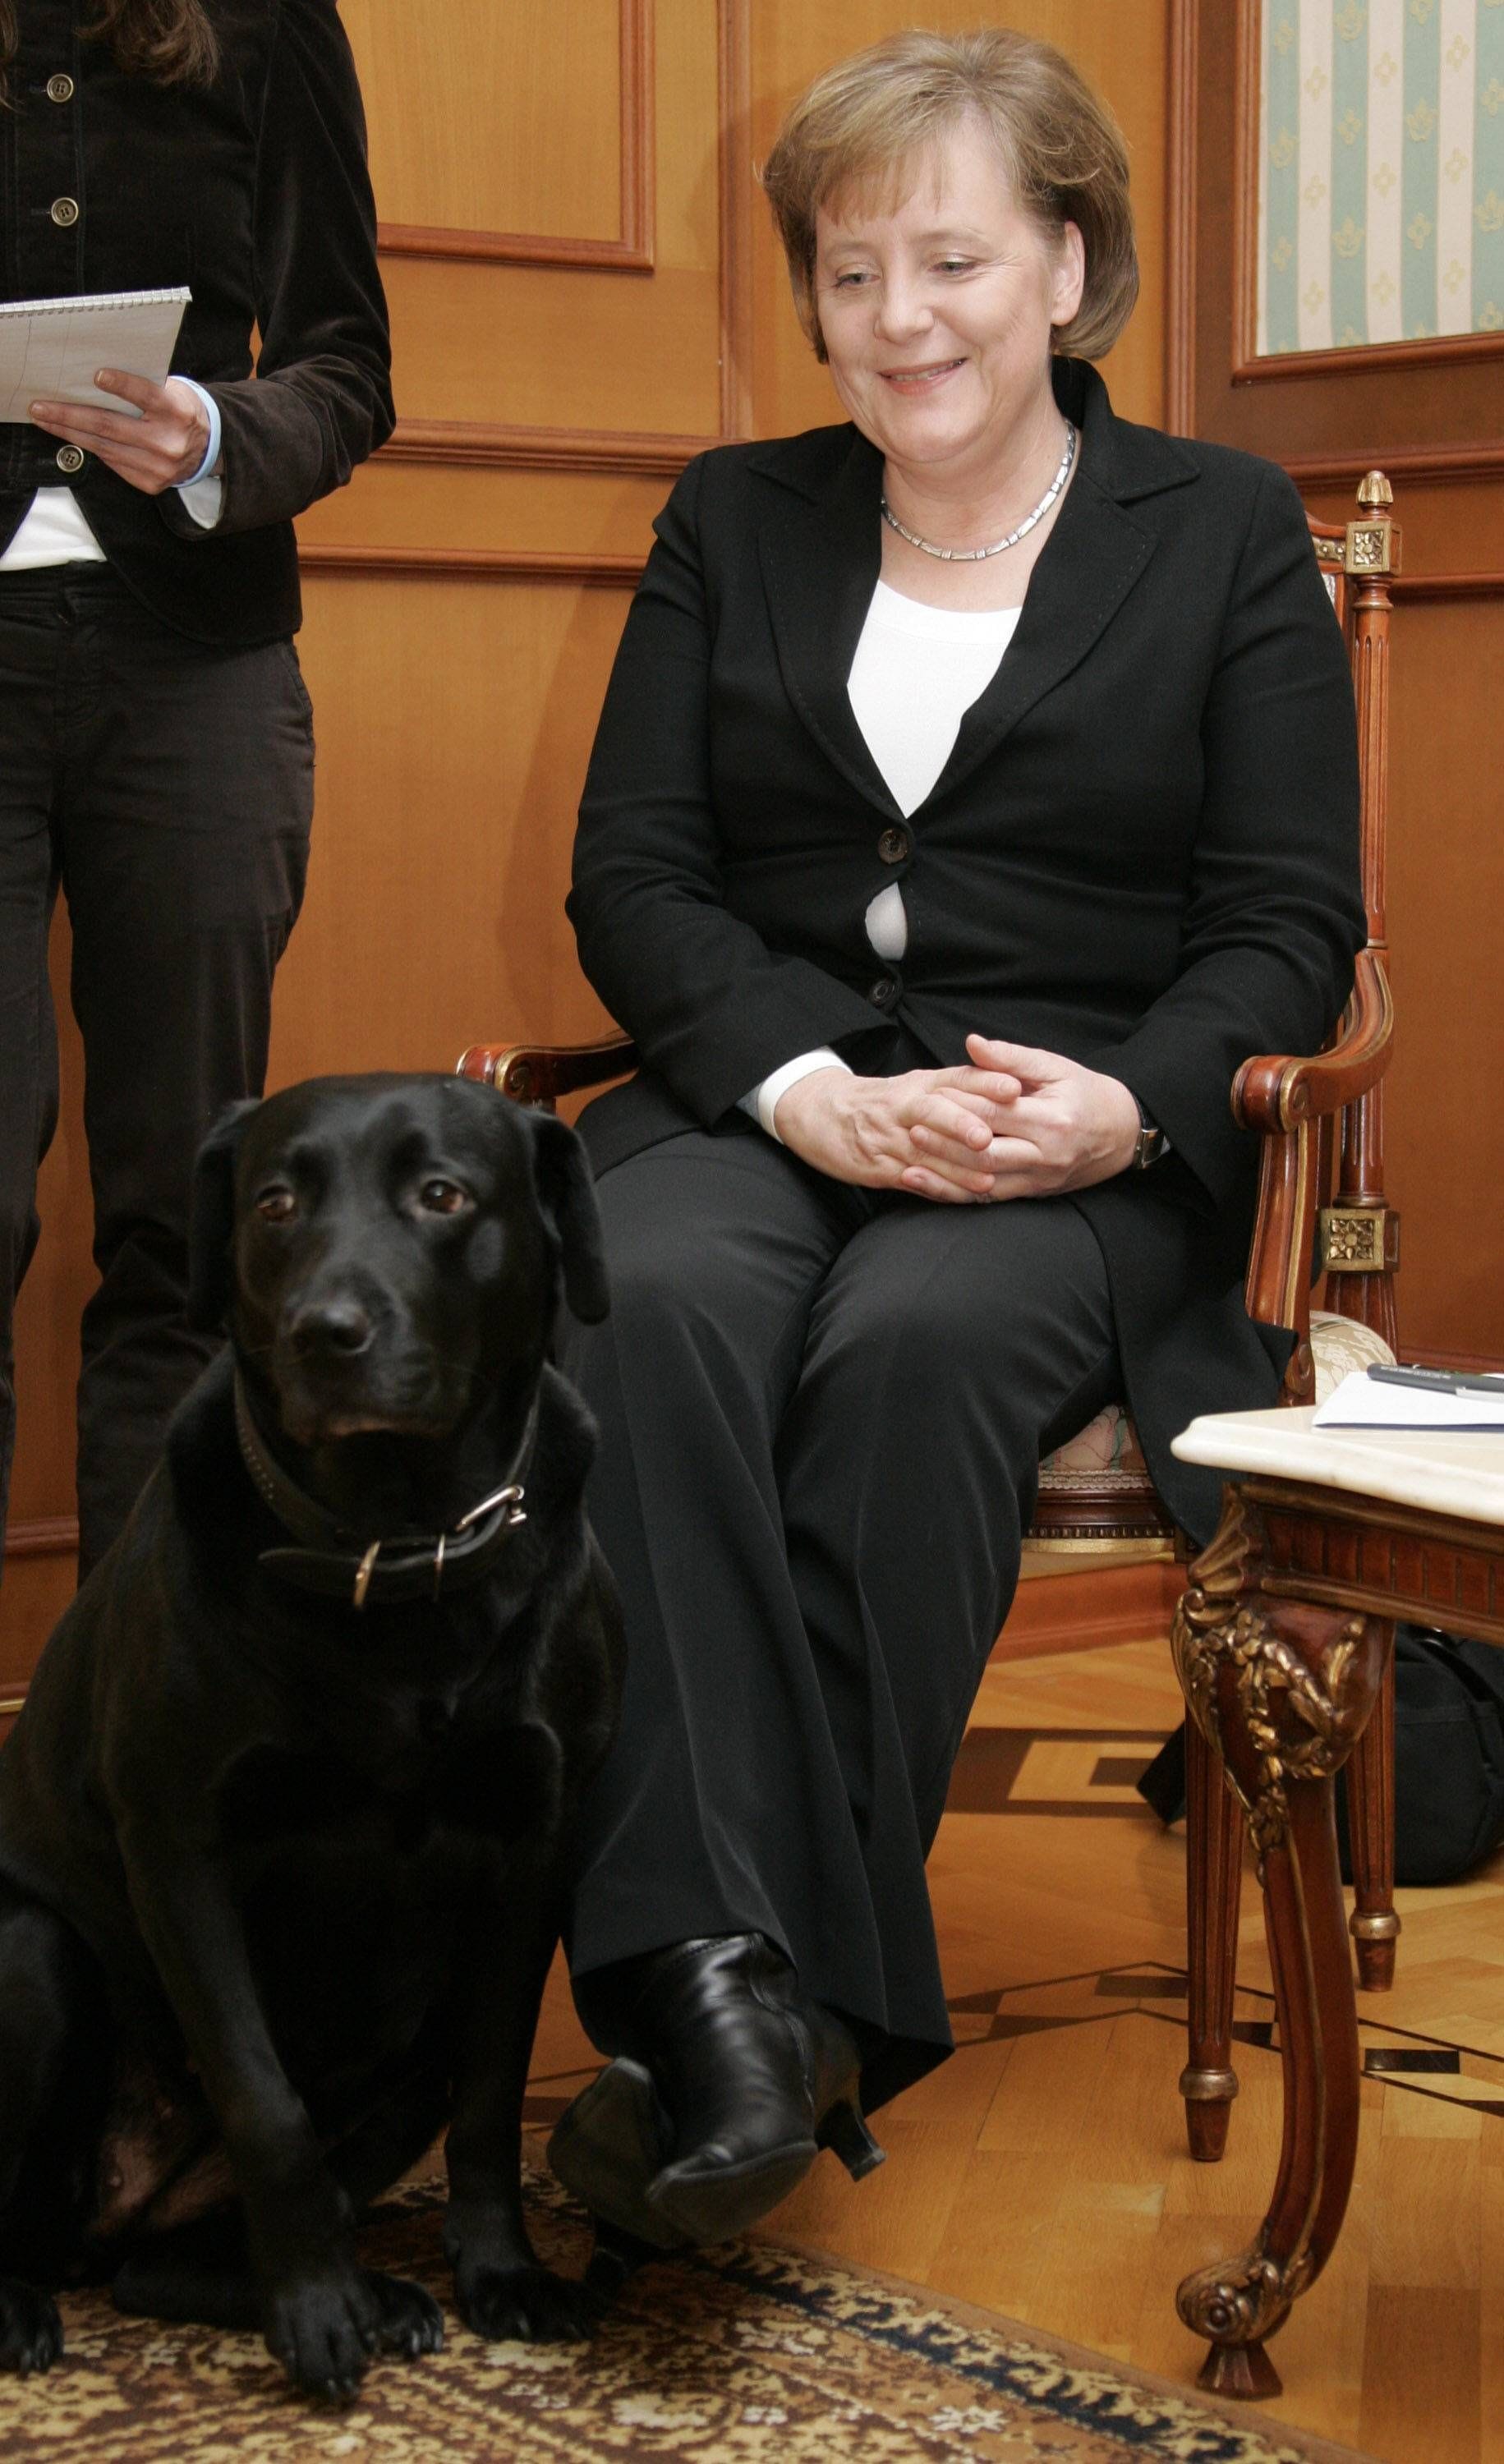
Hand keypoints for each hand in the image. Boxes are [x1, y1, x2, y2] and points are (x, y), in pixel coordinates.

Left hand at [29, 369, 215, 494]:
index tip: (97, 375)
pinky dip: (91, 447)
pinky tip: (73, 436)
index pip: (146, 396)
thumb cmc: (181, 411)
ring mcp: (158, 468)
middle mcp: (168, 443)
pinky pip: (112, 463)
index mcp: (177, 413)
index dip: (122, 385)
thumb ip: (144, 388)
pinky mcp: (150, 483)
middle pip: (110, 426)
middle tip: (41, 408)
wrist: (208, 449)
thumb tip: (96, 381)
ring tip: (46, 421)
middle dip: (70, 416)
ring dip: (70, 433)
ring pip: (104, 447)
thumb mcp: (172, 391)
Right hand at [772, 1063, 1022, 1201]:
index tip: (1013, 1088)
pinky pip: (911, 1178)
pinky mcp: (876, 1167)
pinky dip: (936, 1187)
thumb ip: (958, 1089)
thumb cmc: (881, 1101)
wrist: (819, 1112)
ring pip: (924, 1151)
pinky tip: (958, 1195)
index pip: (955, 1078)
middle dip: (960, 1124)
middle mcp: (903, 1106)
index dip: (984, 1083)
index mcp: (919, 1084)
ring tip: (986, 1179)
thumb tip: (1012, 1087)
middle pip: (933, 1111)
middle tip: (987, 1137)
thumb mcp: (915, 1085)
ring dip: (955, 1167)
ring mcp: (888, 1138)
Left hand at [917, 1035, 1139, 1197]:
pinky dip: (958, 1195)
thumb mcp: (1054, 1066)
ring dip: (945, 1177)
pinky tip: (932, 1187)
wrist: (1121, 1132)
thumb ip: (1010, 1057)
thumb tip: (972, 1043)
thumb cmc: (1085, 1093)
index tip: (930, 1098)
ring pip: (984, 1185)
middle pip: (985, 1155)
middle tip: (912, 1131)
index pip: (994, 1114)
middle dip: (945, 1145)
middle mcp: (1046, 1155)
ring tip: (910, 1165)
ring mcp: (1040, 1179)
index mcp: (1052, 1119)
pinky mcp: (1034, 1194)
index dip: (958, 1107)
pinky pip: (990, 1200)